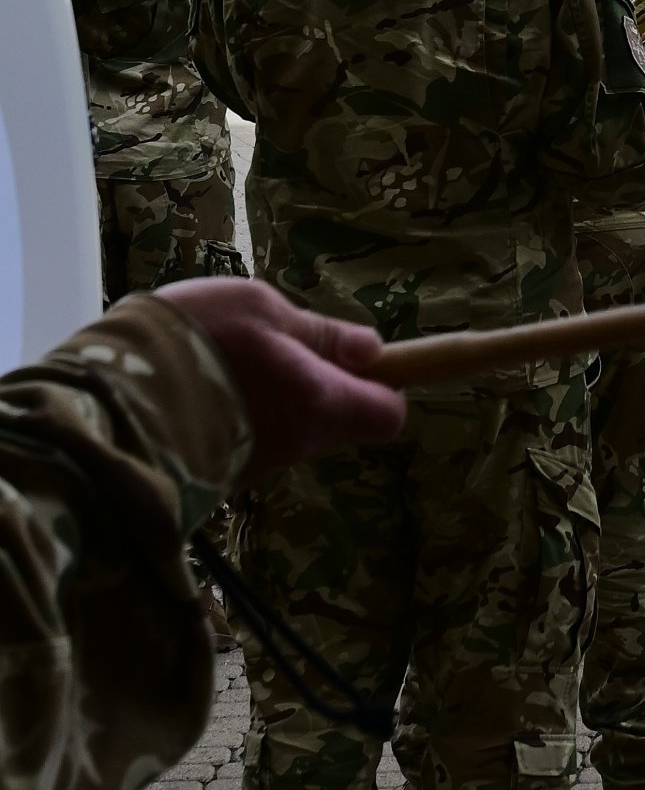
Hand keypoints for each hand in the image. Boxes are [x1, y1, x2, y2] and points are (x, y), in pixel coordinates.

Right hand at [156, 280, 405, 475]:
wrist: (111, 404)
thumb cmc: (197, 342)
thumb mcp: (262, 311)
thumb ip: (319, 334)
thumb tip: (372, 349)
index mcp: (321, 403)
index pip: (387, 415)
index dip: (381, 386)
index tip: (356, 358)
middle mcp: (297, 446)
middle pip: (333, 422)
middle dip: (317, 387)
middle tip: (276, 348)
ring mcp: (256, 469)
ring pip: (286, 430)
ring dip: (270, 398)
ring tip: (225, 359)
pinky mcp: (217, 478)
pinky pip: (244, 442)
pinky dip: (234, 416)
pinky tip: (199, 385)